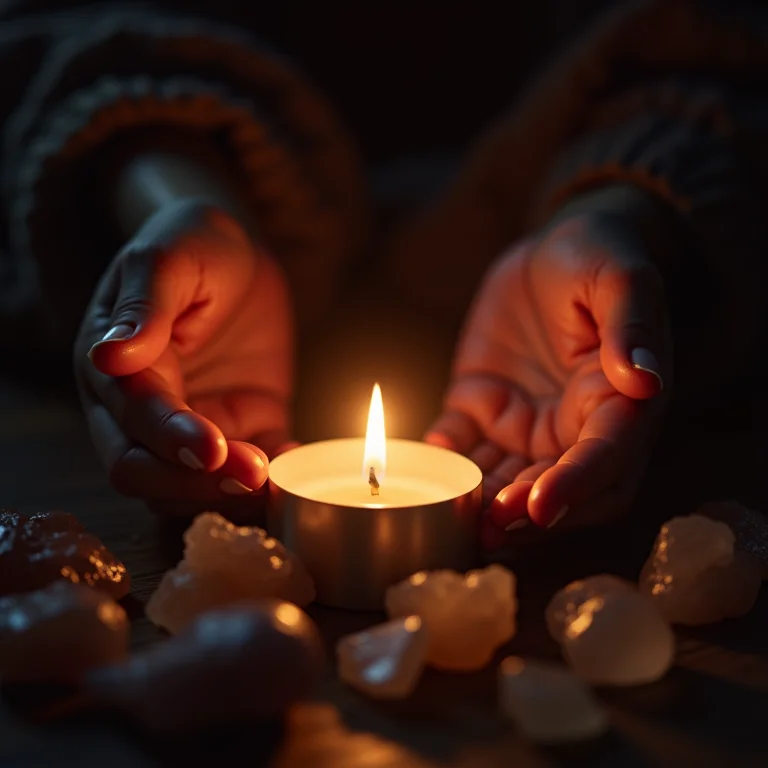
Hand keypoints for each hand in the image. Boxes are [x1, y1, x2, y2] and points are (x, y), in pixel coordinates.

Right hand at [74, 200, 292, 514]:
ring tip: (280, 484)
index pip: (134, 420)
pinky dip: (273, 480)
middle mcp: (145, 411)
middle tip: (253, 475)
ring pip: (194, 486)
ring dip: (233, 494)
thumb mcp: (171, 260)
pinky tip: (299, 467)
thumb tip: (110, 356)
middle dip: (197, 483)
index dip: (170, 439)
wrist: (237, 253)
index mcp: (116, 370)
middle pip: (148, 473)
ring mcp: (197, 424)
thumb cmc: (194, 244)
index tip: (213, 447)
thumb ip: (144, 307)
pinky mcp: (243, 427)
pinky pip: (255, 465)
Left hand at [426, 208, 671, 548]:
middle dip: (522, 511)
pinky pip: (458, 444)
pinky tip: (418, 472)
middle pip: (552, 485)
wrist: (552, 248)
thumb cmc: (598, 256)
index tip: (542, 504)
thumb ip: (631, 327)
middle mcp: (572, 427)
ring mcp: (522, 422)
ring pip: (502, 476)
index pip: (606, 458)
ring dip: (478, 502)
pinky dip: (439, 462)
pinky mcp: (480, 407)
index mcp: (618, 403)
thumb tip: (644, 379)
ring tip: (449, 513)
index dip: (576, 484)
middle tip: (488, 523)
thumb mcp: (620, 278)